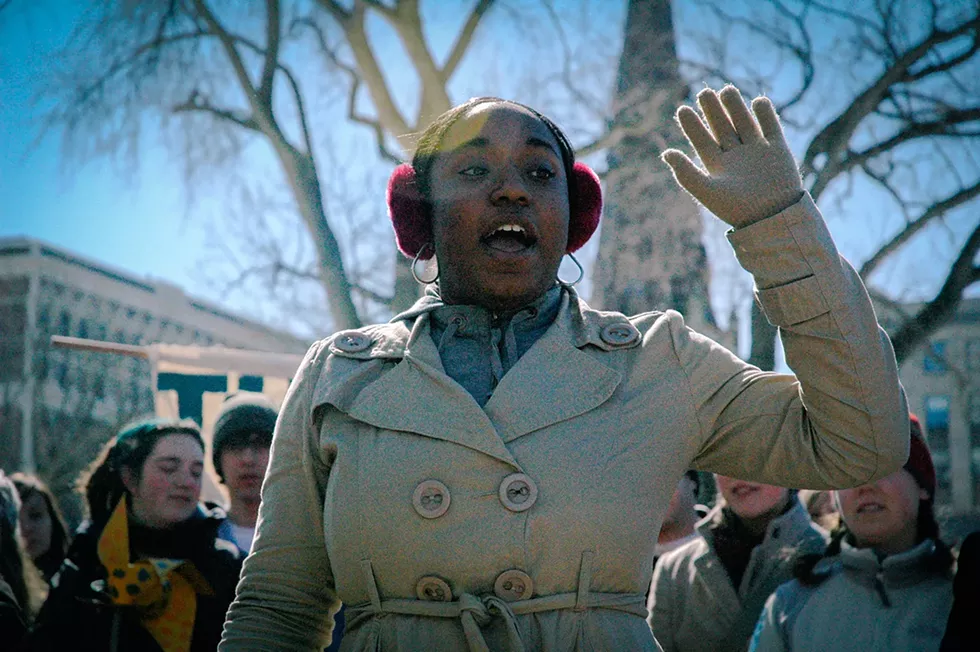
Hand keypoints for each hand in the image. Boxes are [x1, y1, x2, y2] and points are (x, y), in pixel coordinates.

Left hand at [662, 86, 803, 227]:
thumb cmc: (736, 208)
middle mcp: (735, 155)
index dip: (692, 125)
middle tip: (704, 93)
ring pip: (743, 122)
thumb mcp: (707, 191)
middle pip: (721, 126)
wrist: (771, 217)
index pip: (701, 140)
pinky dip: (764, 113)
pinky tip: (757, 101)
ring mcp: (756, 150)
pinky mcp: (777, 149)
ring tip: (726, 90)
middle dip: (712, 110)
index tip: (682, 109)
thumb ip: (685, 173)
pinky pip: (770, 126)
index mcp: (716, 165)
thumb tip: (665, 153)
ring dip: (735, 106)